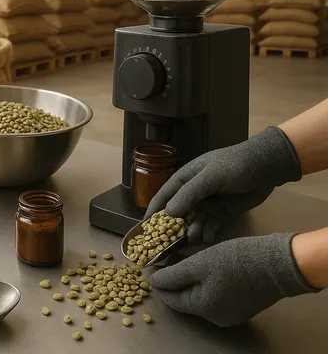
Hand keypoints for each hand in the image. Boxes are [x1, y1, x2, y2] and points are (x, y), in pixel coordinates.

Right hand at [145, 127, 301, 242]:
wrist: (266, 167)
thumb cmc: (234, 165)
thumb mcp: (210, 177)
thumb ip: (189, 194)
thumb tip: (169, 213)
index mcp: (184, 180)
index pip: (163, 198)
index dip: (152, 213)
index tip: (143, 230)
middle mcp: (192, 194)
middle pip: (176, 214)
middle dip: (172, 229)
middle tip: (168, 245)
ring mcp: (207, 204)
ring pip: (193, 223)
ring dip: (192, 231)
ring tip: (195, 239)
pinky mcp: (221, 214)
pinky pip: (209, 227)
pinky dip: (207, 233)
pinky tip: (208, 238)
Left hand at [150, 233, 316, 326]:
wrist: (279, 262)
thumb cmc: (236, 261)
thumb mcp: (199, 263)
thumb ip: (173, 275)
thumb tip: (154, 282)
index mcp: (204, 309)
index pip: (171, 299)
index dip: (158, 281)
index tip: (150, 264)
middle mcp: (217, 317)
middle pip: (185, 298)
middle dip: (174, 279)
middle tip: (166, 257)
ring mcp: (231, 312)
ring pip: (200, 295)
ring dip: (189, 278)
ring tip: (183, 257)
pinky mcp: (242, 304)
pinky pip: (215, 293)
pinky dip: (206, 281)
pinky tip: (204, 264)